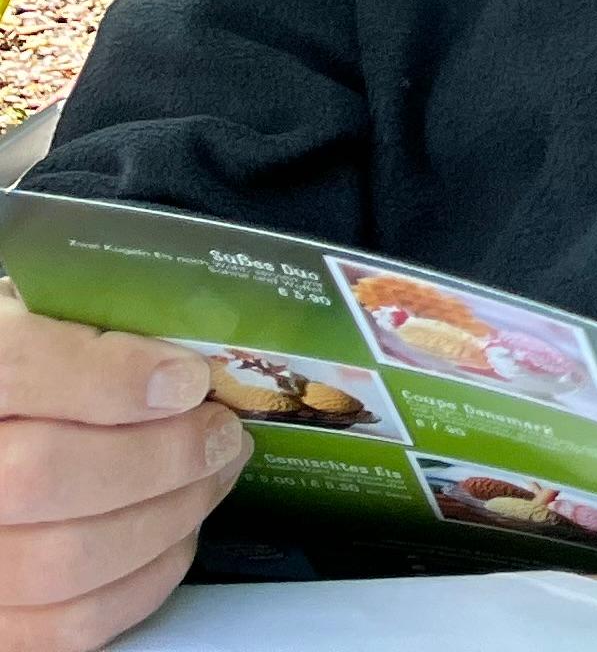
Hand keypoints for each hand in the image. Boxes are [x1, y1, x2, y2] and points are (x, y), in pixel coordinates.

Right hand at [0, 289, 252, 647]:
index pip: (10, 370)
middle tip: (222, 432)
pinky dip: (146, 578)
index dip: (109, 377)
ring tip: (213, 475)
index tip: (188, 378)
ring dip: (170, 514)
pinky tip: (178, 533)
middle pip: (41, 475)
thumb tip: (183, 358)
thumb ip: (86, 332)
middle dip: (161, 454)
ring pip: (65, 558)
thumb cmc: (25, 389)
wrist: (2, 450)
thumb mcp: (35, 327)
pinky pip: (72, 622)